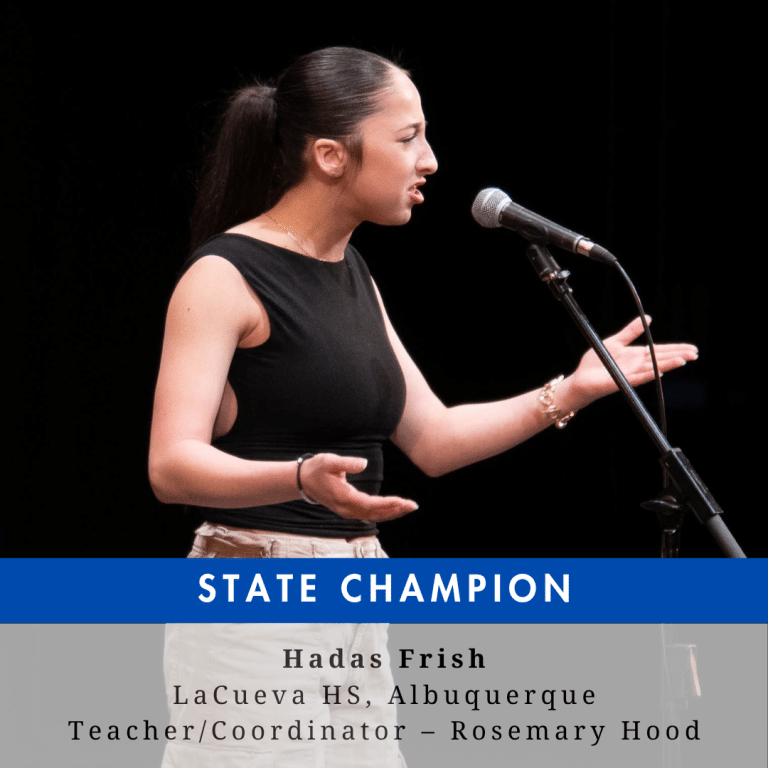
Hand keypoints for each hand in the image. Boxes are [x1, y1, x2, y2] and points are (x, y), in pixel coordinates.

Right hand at [298, 453, 418, 521]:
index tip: (403, 501)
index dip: (388, 504)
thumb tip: (364, 464)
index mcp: (344, 498)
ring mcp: (347, 512)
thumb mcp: (329, 461)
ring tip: (408, 508)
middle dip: (395, 510)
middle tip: (413, 506)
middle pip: (375, 514)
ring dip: (391, 513)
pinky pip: (369, 515)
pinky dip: (383, 513)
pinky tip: (394, 510)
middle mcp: (346, 509)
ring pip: (373, 517)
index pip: (370, 504)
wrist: (303, 481)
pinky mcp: (348, 511)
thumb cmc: (316, 469)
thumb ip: (347, 463)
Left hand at [566, 316, 698, 408]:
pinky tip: (659, 372)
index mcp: (636, 356)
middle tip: (695, 354)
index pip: (660, 351)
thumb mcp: (615, 341)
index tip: (692, 348)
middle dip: (678, 356)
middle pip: (661, 359)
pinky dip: (648, 374)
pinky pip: (637, 378)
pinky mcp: (621, 382)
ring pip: (652, 369)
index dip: (676, 349)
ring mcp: (630, 375)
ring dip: (667, 365)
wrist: (581, 378)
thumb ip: (630, 331)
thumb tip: (648, 318)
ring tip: (683, 360)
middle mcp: (636, 366)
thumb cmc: (596, 362)